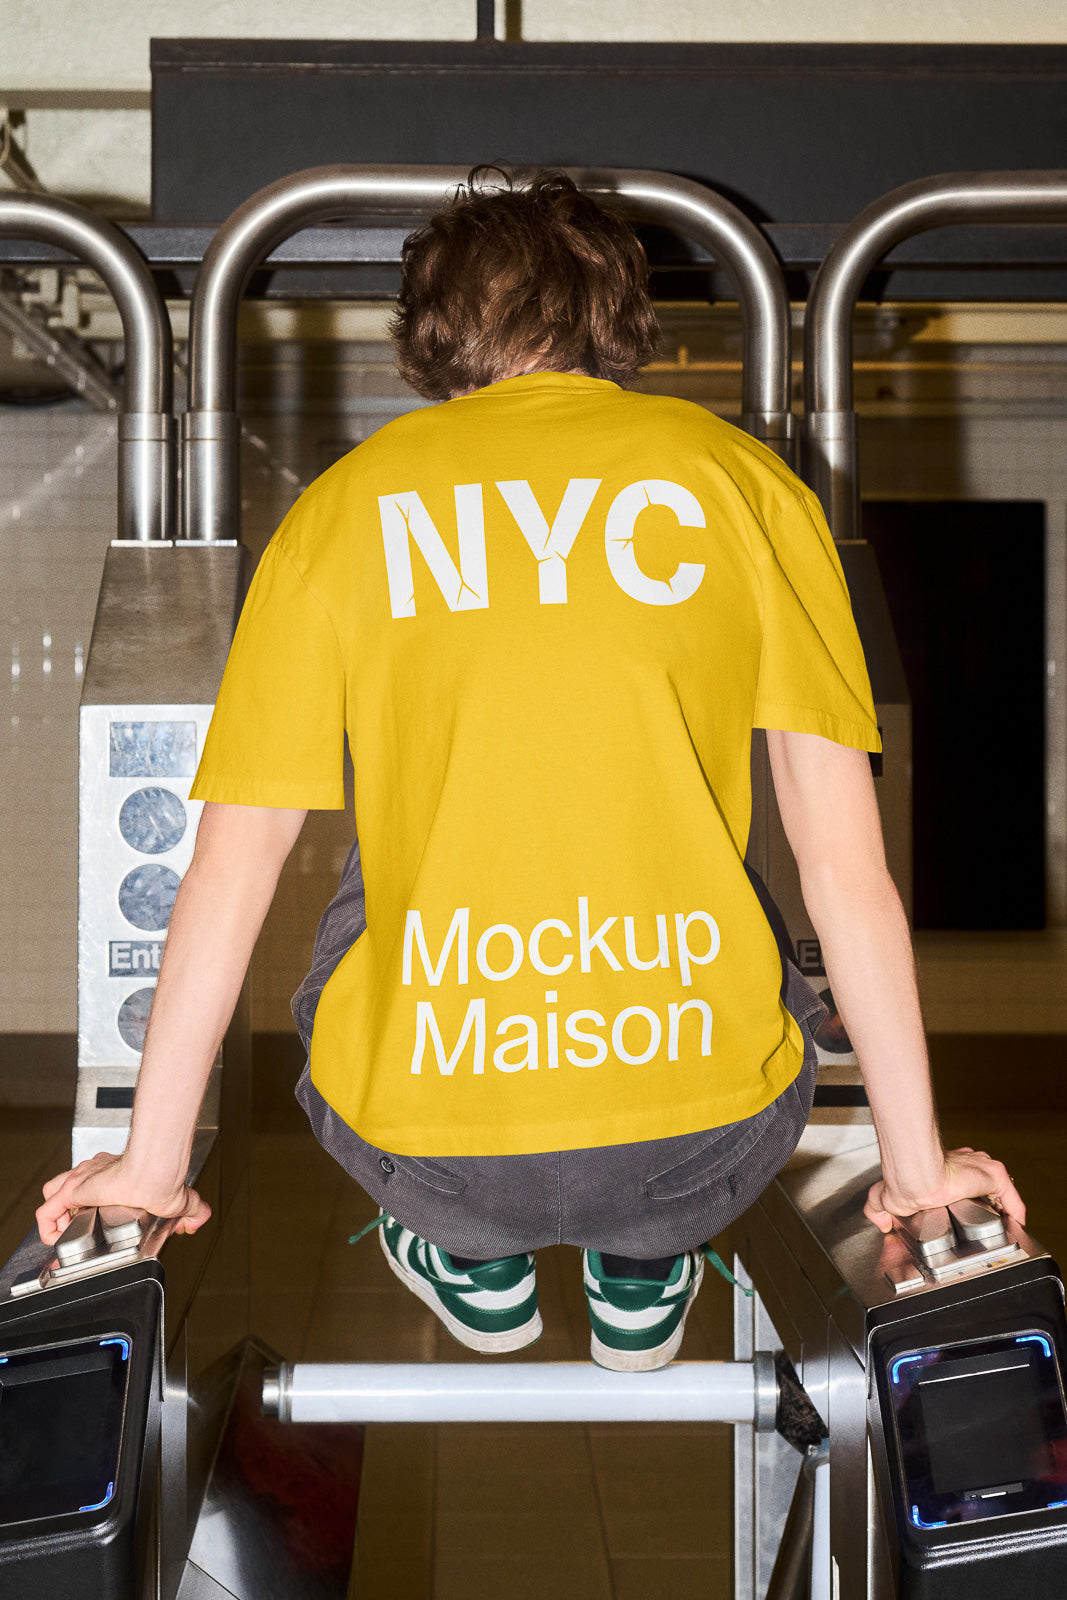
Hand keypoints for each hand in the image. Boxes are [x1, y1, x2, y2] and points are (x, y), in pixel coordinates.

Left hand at [36, 1151, 210, 1246]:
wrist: (153, 1174)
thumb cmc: (163, 1180)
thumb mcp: (180, 1200)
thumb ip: (192, 1210)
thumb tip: (196, 1222)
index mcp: (118, 1172)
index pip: (100, 1183)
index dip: (96, 1201)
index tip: (104, 1216)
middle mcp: (96, 1173)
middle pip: (73, 1187)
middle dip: (73, 1208)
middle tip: (80, 1223)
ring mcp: (82, 1181)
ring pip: (55, 1194)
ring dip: (57, 1215)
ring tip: (65, 1230)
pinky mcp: (71, 1191)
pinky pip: (47, 1212)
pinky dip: (48, 1227)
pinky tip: (55, 1237)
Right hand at [864, 1146, 1025, 1234]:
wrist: (917, 1177)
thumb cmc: (903, 1181)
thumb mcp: (883, 1197)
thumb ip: (876, 1208)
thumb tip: (880, 1221)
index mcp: (940, 1167)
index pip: (957, 1179)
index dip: (961, 1193)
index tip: (960, 1208)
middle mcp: (961, 1163)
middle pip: (979, 1182)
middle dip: (981, 1199)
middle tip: (980, 1218)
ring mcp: (978, 1167)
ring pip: (996, 1188)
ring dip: (998, 1205)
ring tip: (996, 1223)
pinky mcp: (992, 1174)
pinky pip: (1011, 1197)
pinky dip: (1015, 1210)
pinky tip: (1013, 1222)